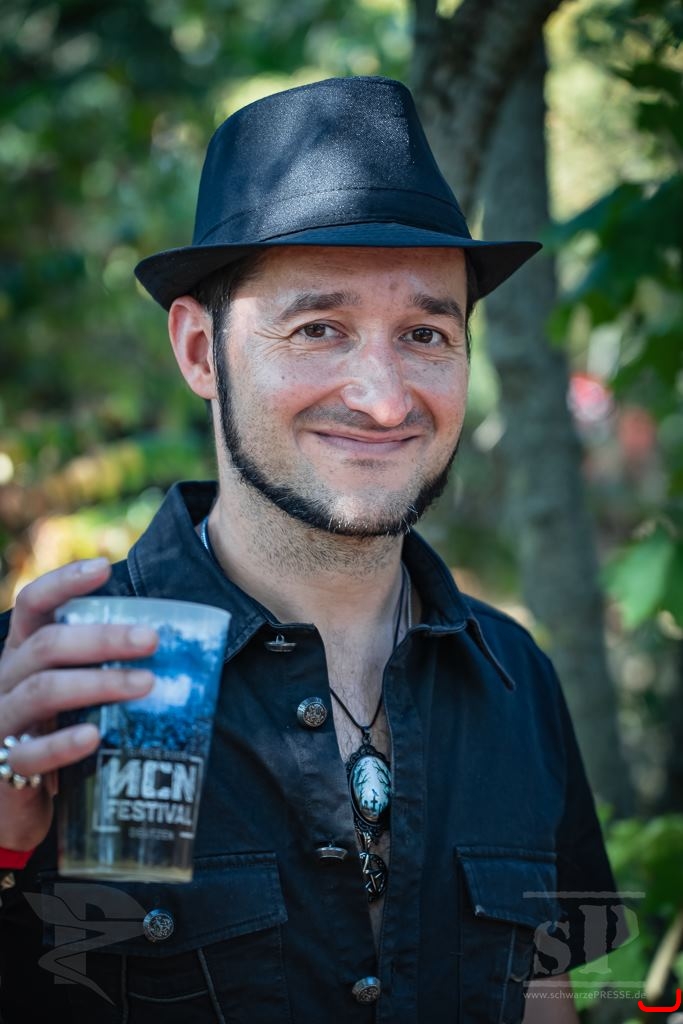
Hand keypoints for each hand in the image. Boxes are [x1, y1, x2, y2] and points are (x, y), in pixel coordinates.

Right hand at [0, 558, 156, 852]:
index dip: (63, 582)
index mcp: (22, 653)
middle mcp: (4, 679)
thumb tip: (178, 647)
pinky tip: (96, 737)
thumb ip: (101, 667)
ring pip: (43, 692)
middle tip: (152, 639)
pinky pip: (31, 754)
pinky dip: (64, 744)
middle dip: (102, 638)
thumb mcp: (70, 693)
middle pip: (47, 645)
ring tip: (146, 685)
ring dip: (98, 684)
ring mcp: (0, 722)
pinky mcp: (4, 769)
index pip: (32, 604)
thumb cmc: (53, 734)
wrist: (10, 807)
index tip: (103, 568)